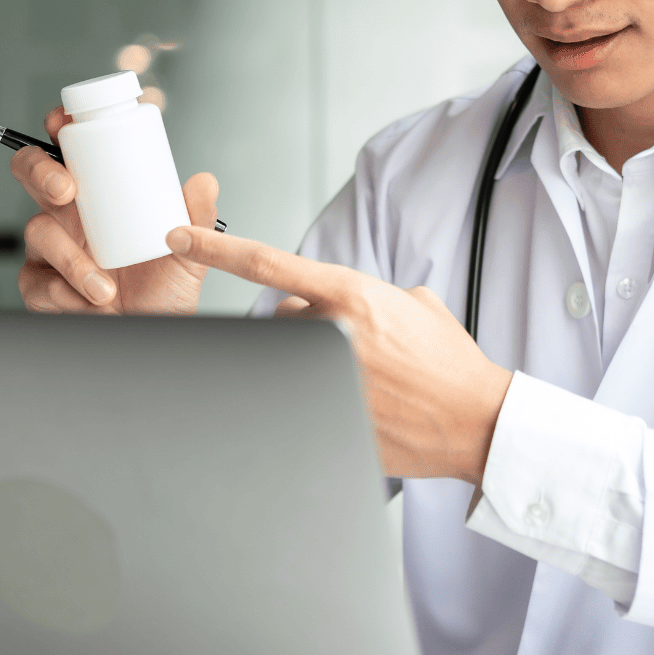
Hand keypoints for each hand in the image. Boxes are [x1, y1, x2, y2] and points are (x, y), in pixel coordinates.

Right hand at [14, 105, 219, 314]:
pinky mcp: (39, 284)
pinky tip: (88, 301)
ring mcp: (50, 249)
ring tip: (104, 286)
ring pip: (38, 231)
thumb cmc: (163, 289)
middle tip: (66, 190)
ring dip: (71, 259)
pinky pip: (37, 280)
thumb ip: (197, 218)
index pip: (71, 150)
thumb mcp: (189, 252)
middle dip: (40, 171)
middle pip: (30, 172)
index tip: (63, 123)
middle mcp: (69, 216)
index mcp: (98, 195)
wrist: (153, 331)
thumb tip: (204, 182)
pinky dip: (64, 291)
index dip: (59, 128)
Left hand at [164, 226, 513, 484]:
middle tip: (352, 343)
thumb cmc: (450, 361)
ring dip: (313, 359)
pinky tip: (370, 403)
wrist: (474, 417)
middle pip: (283, 317)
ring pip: (292, 355)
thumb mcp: (415, 304)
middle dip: (306, 325)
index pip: (266, 264)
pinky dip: (326, 393)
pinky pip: (307, 392)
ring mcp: (326, 373)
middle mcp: (332, 330)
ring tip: (367, 375)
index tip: (179, 237)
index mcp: (352, 294)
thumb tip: (348, 301)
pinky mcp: (327, 409)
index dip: (215, 248)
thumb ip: (370, 293)